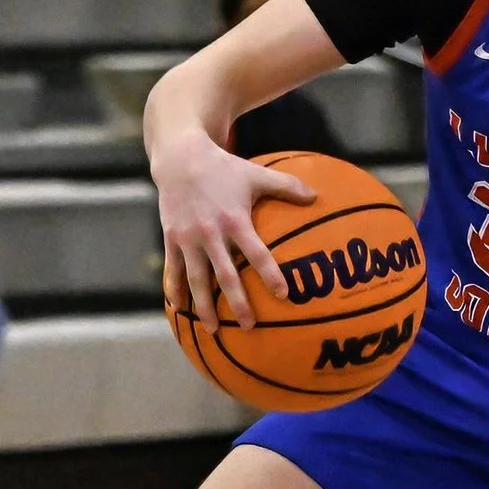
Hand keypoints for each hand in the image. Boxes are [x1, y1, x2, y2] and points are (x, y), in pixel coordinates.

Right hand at [152, 132, 317, 327]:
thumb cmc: (224, 167)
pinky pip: (173, 270)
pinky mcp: (171, 239)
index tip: (283, 295)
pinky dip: (174, 290)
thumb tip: (317, 196)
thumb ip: (286, 186)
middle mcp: (210, 233)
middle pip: (225, 275)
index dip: (270, 274)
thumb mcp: (256, 174)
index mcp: (235, 220)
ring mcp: (188, 239)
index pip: (256, 253)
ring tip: (213, 330)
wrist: (180, 158)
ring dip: (204, 306)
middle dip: (237, 302)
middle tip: (250, 325)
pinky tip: (179, 310)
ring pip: (196, 279)